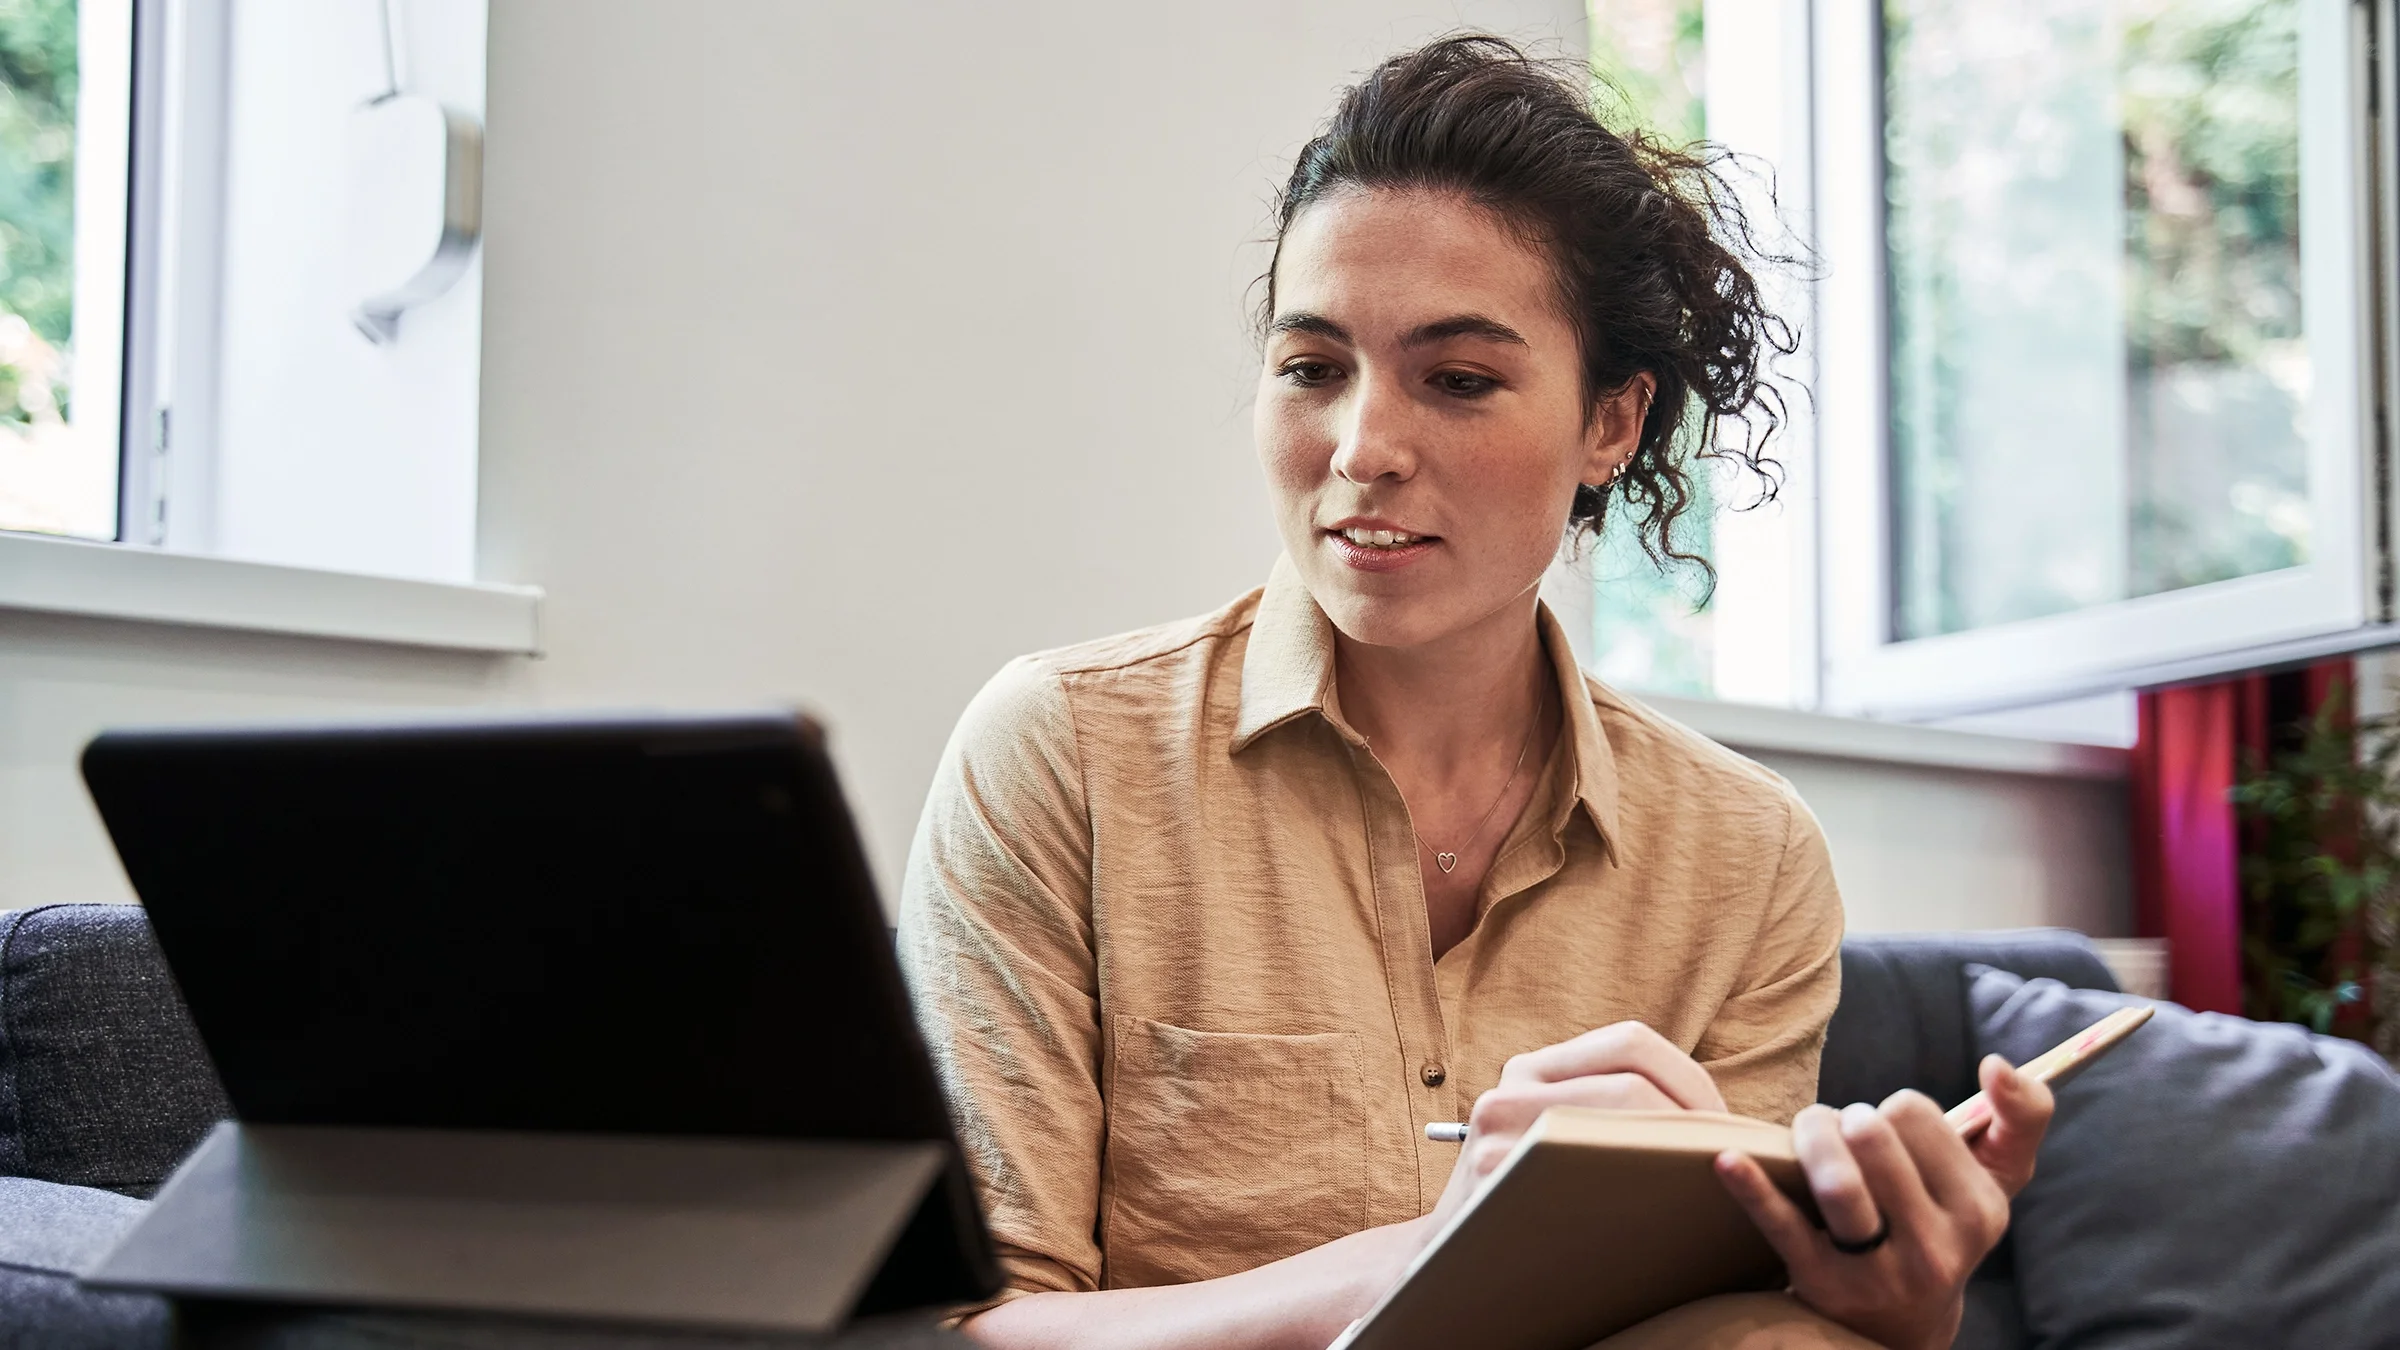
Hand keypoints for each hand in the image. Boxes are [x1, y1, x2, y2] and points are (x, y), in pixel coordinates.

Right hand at [1428, 1021, 1724, 1229]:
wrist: (1450, 1266)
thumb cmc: (1533, 1206)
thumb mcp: (1557, 1137)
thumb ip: (1613, 1110)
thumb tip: (1725, 1118)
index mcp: (1533, 1068)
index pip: (1631, 1042)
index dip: (1692, 1079)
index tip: (1725, 1126)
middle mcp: (1510, 1088)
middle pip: (1632, 1080)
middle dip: (1696, 1119)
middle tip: (1730, 1162)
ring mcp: (1500, 1133)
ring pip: (1619, 1120)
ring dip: (1679, 1151)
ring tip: (1708, 1182)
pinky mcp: (1501, 1178)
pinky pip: (1593, 1171)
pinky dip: (1644, 1186)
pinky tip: (1667, 1213)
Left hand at [1714, 1055, 2054, 1349]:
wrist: (1902, 1323)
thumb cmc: (1943, 1223)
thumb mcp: (1998, 1179)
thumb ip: (2021, 1117)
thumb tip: (2000, 1064)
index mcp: (1980, 1210)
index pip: (1916, 1114)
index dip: (1892, 1111)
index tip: (1891, 1136)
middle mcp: (1936, 1245)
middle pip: (1871, 1136)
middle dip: (1846, 1119)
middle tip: (1841, 1133)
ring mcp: (1879, 1269)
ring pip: (1836, 1180)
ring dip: (1810, 1138)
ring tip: (1809, 1140)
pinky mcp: (1822, 1283)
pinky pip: (1783, 1226)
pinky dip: (1752, 1187)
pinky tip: (1728, 1159)